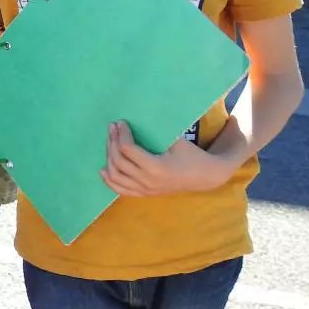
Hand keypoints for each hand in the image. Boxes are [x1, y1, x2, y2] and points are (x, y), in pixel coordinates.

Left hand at [101, 121, 235, 196]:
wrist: (204, 177)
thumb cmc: (192, 155)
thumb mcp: (177, 141)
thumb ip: (157, 132)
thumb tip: (137, 114)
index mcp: (156, 167)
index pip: (127, 149)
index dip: (121, 134)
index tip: (120, 122)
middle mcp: (147, 181)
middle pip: (118, 161)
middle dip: (112, 142)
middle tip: (112, 128)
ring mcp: (145, 190)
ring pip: (116, 175)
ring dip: (108, 157)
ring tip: (109, 142)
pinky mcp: (144, 194)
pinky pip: (121, 190)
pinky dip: (109, 180)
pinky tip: (103, 169)